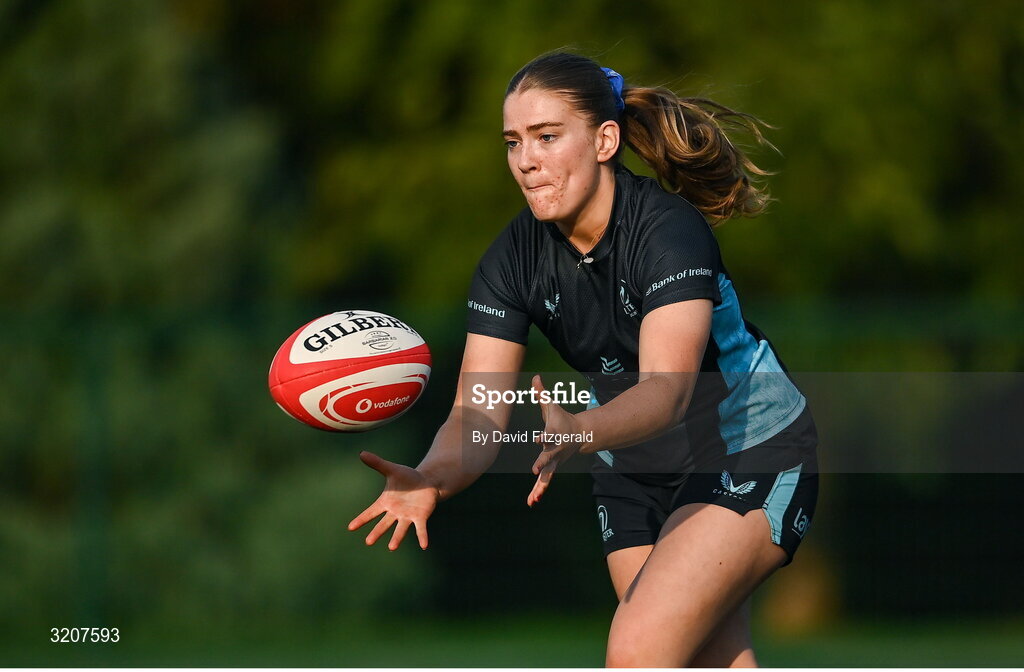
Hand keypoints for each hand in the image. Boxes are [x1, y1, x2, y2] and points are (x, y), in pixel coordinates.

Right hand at [347, 451, 438, 549]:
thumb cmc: (407, 478)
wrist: (426, 482)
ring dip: (397, 538)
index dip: (361, 519)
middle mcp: (395, 512)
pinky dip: (422, 536)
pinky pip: (420, 528)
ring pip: (400, 529)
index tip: (351, 527)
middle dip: (376, 532)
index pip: (371, 512)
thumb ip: (377, 464)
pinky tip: (424, 545)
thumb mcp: (392, 469)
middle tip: (368, 542)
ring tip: (392, 547)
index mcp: (386, 502)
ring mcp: (407, 516)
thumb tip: (361, 453)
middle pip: (384, 524)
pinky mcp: (421, 517)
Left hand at [527, 375, 583, 506]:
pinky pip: (545, 482)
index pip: (547, 435)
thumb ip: (542, 393)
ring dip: (540, 488)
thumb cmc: (561, 419)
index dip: (542, 436)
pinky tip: (531, 502)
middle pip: (547, 458)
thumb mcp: (552, 405)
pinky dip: (538, 491)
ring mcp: (554, 461)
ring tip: (532, 500)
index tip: (537, 439)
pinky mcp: (552, 468)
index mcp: (553, 434)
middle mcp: (554, 449)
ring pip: (547, 476)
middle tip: (534, 470)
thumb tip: (535, 376)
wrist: (579, 434)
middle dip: (541, 464)